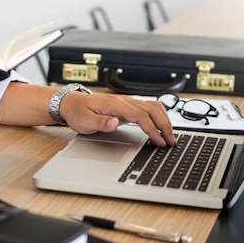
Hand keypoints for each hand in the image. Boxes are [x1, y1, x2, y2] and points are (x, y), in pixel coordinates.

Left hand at [59, 93, 176, 146]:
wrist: (71, 103)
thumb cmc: (78, 112)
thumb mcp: (85, 121)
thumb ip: (101, 122)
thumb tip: (115, 123)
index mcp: (116, 104)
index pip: (141, 116)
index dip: (152, 129)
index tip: (159, 141)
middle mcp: (124, 100)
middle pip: (152, 110)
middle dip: (164, 126)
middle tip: (171, 141)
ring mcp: (127, 102)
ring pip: (153, 107)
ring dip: (164, 120)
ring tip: (170, 135)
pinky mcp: (127, 106)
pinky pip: (148, 108)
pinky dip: (158, 116)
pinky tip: (161, 125)